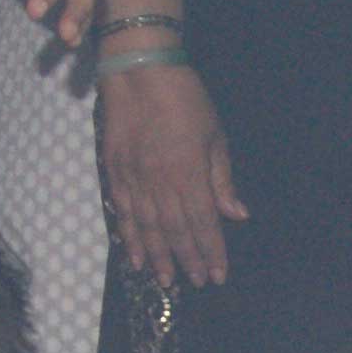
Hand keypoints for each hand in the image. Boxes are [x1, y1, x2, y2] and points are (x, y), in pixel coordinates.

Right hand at [99, 56, 243, 285]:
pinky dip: (130, 237)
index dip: (211, 251)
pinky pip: (123, 213)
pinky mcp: (114, 172)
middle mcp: (160, 182)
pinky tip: (136, 257)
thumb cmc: (184, 98)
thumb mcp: (214, 135)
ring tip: (167, 281)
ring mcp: (134, 178)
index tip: (218, 274)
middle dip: (188, 260)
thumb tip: (237, 215)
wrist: (137, 70)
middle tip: (197, 282)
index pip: (203, 223)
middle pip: (175, 231)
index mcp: (189, 173)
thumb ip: (222, 179)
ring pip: (147, 228)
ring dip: (159, 257)